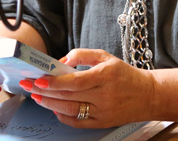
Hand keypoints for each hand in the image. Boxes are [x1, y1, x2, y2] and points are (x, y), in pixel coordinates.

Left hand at [19, 49, 154, 128]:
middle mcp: (104, 95)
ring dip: (49, 104)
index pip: (75, 81)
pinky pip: (77, 122)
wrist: (148, 95)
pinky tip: (53, 108)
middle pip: (68, 96)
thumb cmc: (125, 75)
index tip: (39, 78)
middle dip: (45, 91)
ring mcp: (102, 111)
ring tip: (37, 96)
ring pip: (70, 109)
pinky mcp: (101, 123)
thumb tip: (62, 61)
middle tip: (29, 85)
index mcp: (106, 75)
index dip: (55, 82)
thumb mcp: (107, 57)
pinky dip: (62, 116)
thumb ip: (83, 55)